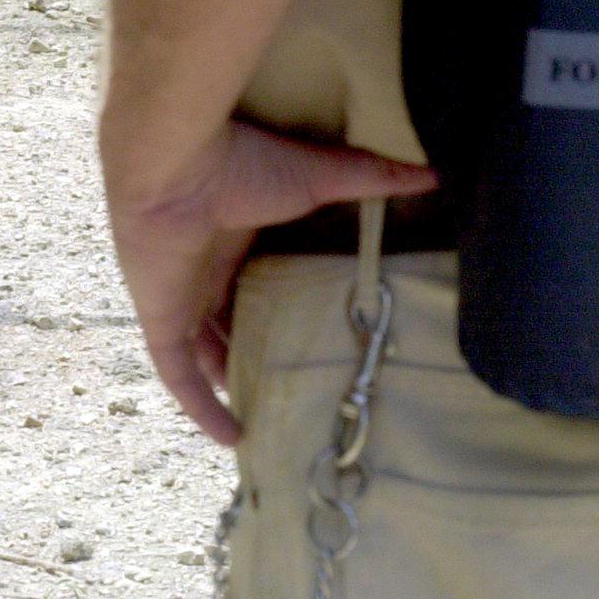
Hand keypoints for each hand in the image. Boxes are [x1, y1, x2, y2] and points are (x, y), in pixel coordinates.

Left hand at [104, 120, 438, 445]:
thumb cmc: (242, 160)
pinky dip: (201, 407)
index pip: (259, 281)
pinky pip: (178, 376)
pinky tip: (233, 438)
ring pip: (206, 354)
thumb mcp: (319, 177)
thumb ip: (372, 179)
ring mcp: (181, 297)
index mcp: (238, 234)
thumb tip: (436, 170)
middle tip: (303, 385)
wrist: (176, 161)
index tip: (320, 332)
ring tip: (274, 416)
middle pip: (231, 322)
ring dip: (234, 382)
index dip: (284, 308)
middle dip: (259, 351)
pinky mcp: (162, 319)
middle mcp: (206, 268)